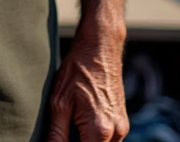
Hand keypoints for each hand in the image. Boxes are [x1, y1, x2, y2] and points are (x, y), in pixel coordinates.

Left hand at [48, 26, 128, 141]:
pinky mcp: (123, 122)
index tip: (59, 140)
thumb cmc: (77, 70)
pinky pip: (109, 141)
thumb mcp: (60, 102)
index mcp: (99, 131)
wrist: (100, 47)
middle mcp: (116, 133)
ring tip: (72, 126)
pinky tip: (81, 123)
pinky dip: (95, 139)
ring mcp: (122, 128)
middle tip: (64, 132)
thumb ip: (57, 135)